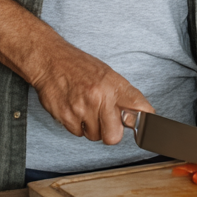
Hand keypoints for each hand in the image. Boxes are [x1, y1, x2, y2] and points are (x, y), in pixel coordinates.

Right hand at [30, 42, 154, 144]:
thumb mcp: (107, 74)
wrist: (51, 60)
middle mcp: (99, 97)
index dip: (144, 121)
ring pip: (94, 136)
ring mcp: (81, 108)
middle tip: (105, 122)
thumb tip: (138, 114)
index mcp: (113, 85)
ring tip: (86, 110)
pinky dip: (76, 125)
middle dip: (110, 133)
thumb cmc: (79, 66)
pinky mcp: (65, 116)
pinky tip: (74, 109)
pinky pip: (77, 133)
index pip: (139, 107)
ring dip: (91, 128)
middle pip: (114, 136)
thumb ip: (121, 94)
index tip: (145, 127)